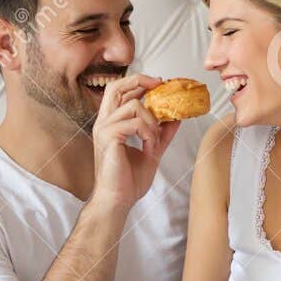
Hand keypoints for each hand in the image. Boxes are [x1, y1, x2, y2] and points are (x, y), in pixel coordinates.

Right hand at [91, 75, 180, 211]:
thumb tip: (176, 117)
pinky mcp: (108, 137)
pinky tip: (149, 149)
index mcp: (110, 123)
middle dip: (140, 81)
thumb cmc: (128, 181)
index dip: (138, 82)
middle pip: (116, 86)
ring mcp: (103, 128)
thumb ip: (161, 134)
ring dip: (152, 123)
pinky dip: (149, 135)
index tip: (158, 84)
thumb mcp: (151, 151)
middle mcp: (103, 122)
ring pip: (135, 105)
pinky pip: (136, 123)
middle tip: (160, 85)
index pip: (119, 91)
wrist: (118, 200)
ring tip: (154, 142)